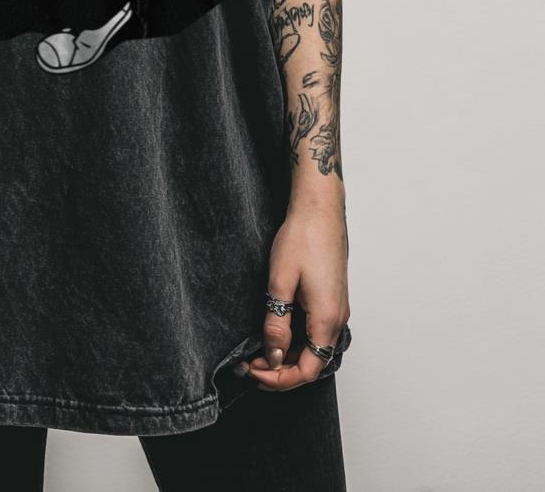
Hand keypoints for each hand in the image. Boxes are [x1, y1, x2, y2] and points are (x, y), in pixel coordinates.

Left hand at [243, 201, 349, 391]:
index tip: (253, 371)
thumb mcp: (280, 282)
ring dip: (288, 356)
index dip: (279, 379)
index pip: (307, 370)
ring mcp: (337, 309)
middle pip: (312, 364)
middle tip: (249, 364)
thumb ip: (277, 323)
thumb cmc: (302, 238)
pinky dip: (296, 341)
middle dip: (280, 371)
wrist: (319, 210)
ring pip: (314, 349)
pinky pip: (316, 333)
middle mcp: (338, 319)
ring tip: (258, 351)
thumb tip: (274, 356)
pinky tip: (276, 333)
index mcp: (327, 319)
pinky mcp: (332, 300)